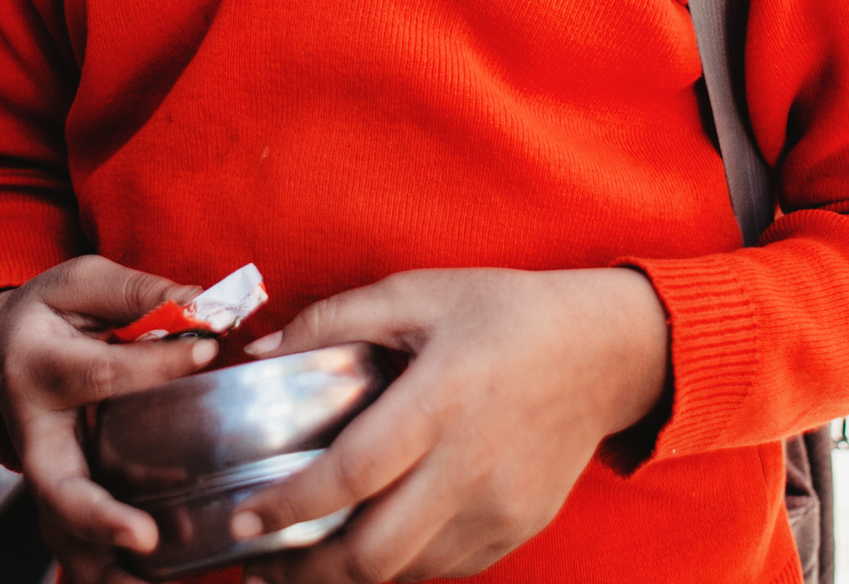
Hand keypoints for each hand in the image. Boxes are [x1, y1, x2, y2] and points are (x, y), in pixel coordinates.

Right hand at [0, 256, 221, 583]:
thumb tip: (205, 305)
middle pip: (56, 483)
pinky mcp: (60, 490)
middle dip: (97, 515)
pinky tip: (160, 572)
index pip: (99, 373)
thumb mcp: (83, 282)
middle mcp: (33, 429)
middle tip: (144, 537)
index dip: (157, 363)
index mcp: (36, 366)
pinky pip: (80, 536)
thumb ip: (139, 292)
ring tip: (156, 576)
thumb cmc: (49, 312)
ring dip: (106, 556)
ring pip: (64, 527)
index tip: (207, 352)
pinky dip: (112, 562)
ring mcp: (44, 468)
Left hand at [227, 268, 668, 582]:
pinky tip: (367, 547)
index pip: (352, 474)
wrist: (604, 352)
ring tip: (299, 562)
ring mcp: (500, 506)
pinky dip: (400, 566)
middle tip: (257, 564)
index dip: (289, 507)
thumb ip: (334, 319)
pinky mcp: (518, 527)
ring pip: (408, 571)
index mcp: (442, 398)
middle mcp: (472, 464)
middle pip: (376, 552)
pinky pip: (445, 567)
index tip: (243, 521)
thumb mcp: (419, 292)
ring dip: (347, 576)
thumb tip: (258, 353)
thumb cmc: (505, 313)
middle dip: (306, 571)